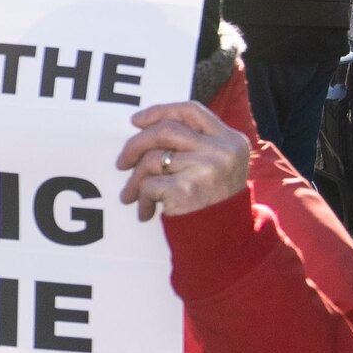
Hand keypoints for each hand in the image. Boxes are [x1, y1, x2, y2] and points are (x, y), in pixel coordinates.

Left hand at [116, 99, 256, 221]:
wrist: (225, 242)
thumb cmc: (215, 203)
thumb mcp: (219, 166)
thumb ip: (195, 144)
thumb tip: (145, 127)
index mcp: (231, 140)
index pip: (191, 110)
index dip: (160, 111)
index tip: (136, 120)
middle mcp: (221, 151)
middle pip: (165, 130)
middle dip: (136, 144)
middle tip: (122, 162)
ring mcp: (205, 169)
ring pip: (152, 159)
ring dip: (135, 179)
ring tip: (132, 195)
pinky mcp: (186, 190)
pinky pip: (148, 185)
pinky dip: (142, 198)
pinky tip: (146, 211)